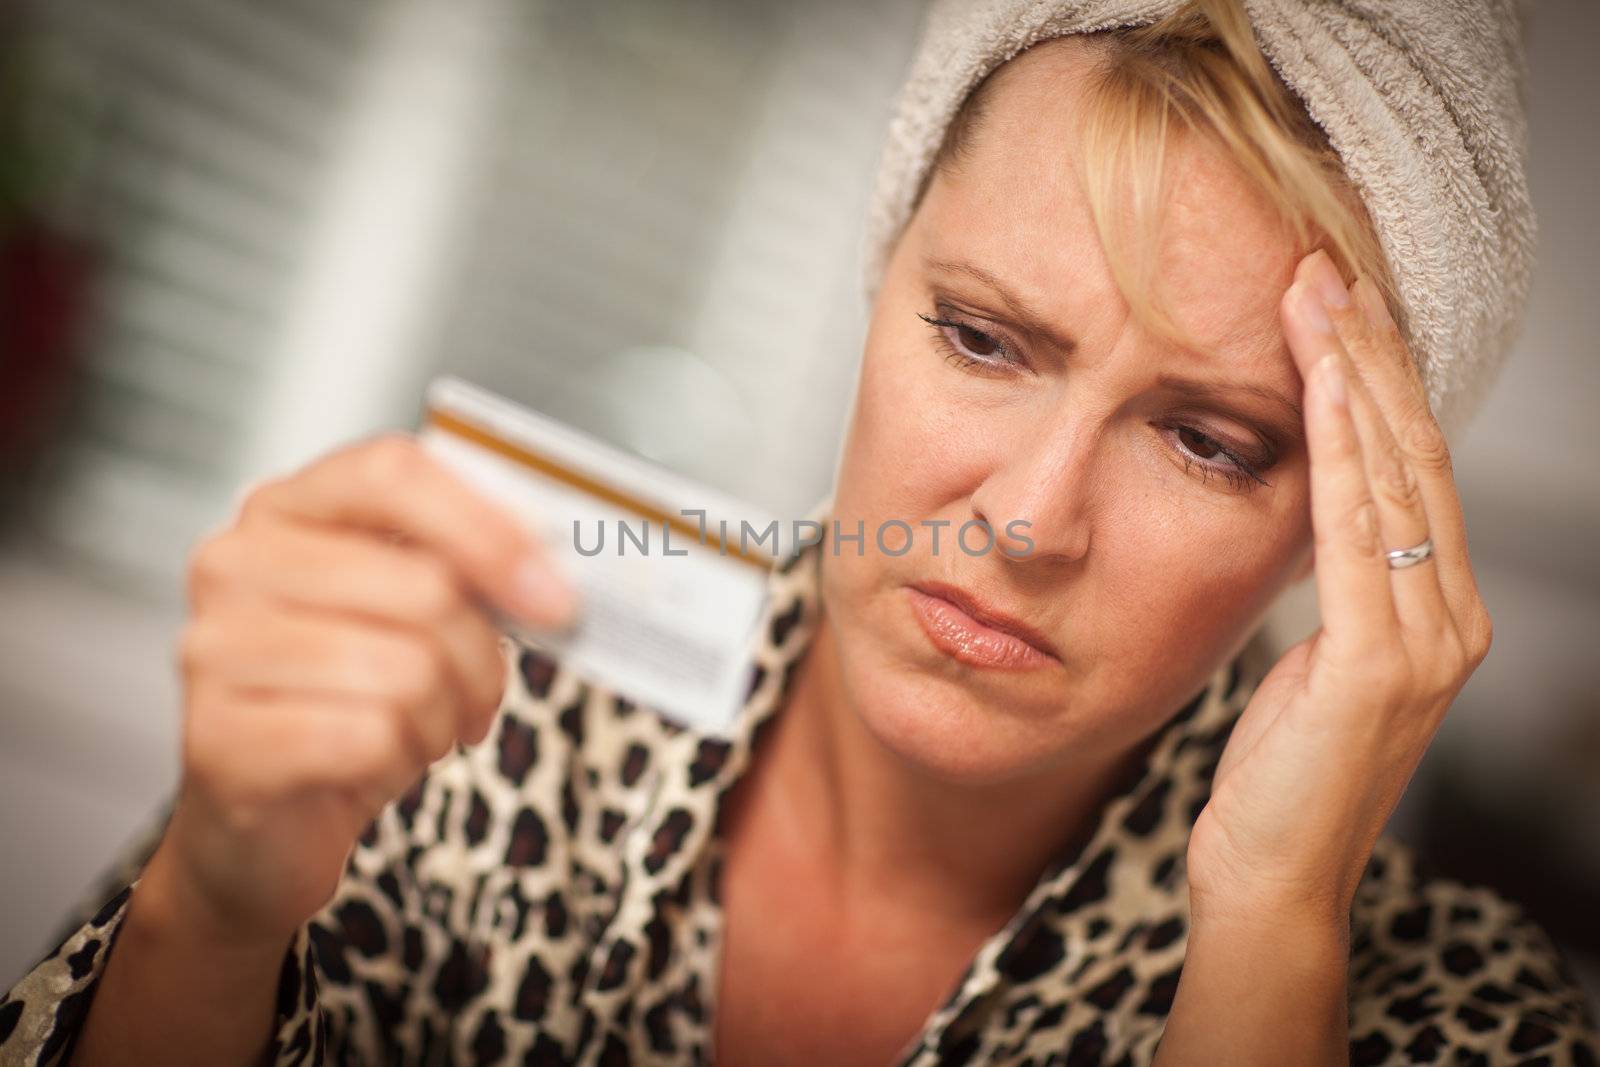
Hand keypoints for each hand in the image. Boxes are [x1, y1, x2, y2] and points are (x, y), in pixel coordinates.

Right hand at [149, 432, 578, 947]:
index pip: (392, 471)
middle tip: (480, 691)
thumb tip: (549, 574)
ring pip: (408, 670)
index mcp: (287, 508)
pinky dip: (401, 759)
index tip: (552, 590)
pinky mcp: (219, 737)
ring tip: (421, 727)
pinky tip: (375, 761)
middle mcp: (237, 563)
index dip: (489, 528)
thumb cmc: (346, 696)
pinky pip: (371, 736)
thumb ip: (465, 569)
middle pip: (424, 586)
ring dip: (444, 714)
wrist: (264, 812)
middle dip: (482, 656)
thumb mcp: (408, 614)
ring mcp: (215, 648)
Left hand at [1185, 250, 1493, 928]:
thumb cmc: (1280, 774)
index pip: (1411, 471)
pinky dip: (1341, 448)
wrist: (1272, 879)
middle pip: (1415, 456)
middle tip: (1323, 266)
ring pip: (1395, 477)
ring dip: (1355, 377)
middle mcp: (1451, 617)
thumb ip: (1333, 588)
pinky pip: (1360, 532)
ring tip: (1319, 294)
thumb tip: (1304, 507)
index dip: (1378, 382)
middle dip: (1370, 354)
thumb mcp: (1312, 660)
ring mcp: (1428, 641)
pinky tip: (1320, 384)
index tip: (1334, 306)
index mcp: (1435, 612)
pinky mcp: (1383, 665)